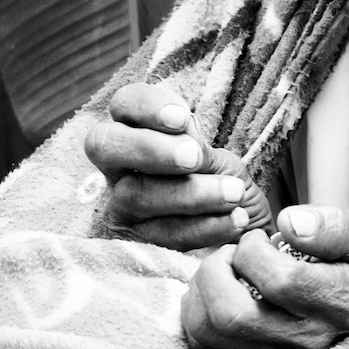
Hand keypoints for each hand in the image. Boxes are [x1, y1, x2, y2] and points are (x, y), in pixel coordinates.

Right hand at [84, 82, 271, 249]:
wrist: (245, 234)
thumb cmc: (226, 186)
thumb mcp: (217, 160)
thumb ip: (195, 144)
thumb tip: (180, 130)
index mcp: (139, 133)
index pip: (123, 104)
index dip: (146, 106)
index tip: (182, 119)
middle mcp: (118, 167)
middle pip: (103, 144)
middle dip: (149, 149)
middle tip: (194, 158)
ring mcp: (120, 207)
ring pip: (134, 194)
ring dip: (192, 193)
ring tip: (234, 193)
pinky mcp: (134, 244)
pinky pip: (159, 235)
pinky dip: (204, 227)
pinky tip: (235, 220)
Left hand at [180, 205, 348, 348]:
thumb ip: (331, 226)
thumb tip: (288, 224)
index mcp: (339, 306)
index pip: (280, 281)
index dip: (254, 251)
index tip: (259, 239)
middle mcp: (309, 344)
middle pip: (233, 315)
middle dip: (216, 270)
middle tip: (232, 254)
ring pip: (209, 331)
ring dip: (202, 289)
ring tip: (223, 270)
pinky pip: (201, 345)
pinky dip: (196, 311)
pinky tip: (217, 294)